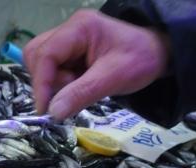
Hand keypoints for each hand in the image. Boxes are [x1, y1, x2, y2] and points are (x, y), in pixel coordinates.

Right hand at [24, 9, 169, 120]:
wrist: (159, 54)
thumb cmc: (141, 60)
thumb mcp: (113, 78)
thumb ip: (81, 94)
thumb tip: (53, 112)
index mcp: (79, 28)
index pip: (46, 53)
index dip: (41, 83)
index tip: (45, 109)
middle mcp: (69, 30)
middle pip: (36, 55)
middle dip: (46, 80)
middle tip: (70, 94)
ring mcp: (68, 40)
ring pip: (40, 62)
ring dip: (53, 82)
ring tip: (78, 88)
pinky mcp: (70, 52)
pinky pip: (52, 68)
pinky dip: (60, 82)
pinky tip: (78, 85)